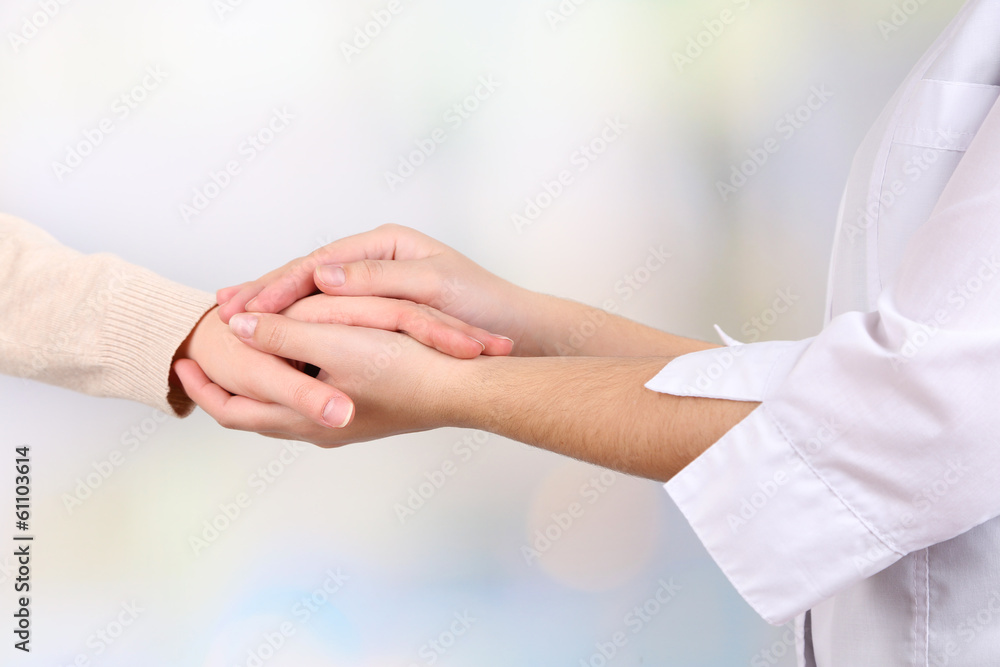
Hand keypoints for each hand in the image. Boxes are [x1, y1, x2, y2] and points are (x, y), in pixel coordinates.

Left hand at [175, 296, 459, 445]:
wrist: (463, 390)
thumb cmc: (404, 368)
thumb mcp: (334, 340)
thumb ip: (282, 333)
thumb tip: (239, 326)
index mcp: (303, 417)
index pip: (232, 409)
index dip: (202, 387)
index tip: (182, 360)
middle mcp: (319, 428)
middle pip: (255, 413)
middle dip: (227, 386)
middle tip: (207, 360)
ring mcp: (344, 425)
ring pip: (286, 407)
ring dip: (263, 380)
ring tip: (251, 351)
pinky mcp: (367, 414)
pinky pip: (313, 400)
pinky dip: (295, 378)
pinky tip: (306, 356)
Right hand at [215, 224, 532, 352]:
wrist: (519, 332)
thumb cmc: (483, 305)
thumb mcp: (431, 286)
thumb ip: (377, 279)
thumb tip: (322, 276)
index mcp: (384, 243)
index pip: (317, 262)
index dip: (279, 285)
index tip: (245, 307)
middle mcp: (376, 260)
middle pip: (308, 276)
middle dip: (266, 296)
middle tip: (221, 315)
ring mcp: (376, 286)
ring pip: (314, 299)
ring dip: (276, 313)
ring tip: (233, 326)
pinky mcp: (381, 313)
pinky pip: (332, 320)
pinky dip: (302, 330)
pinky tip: (276, 343)